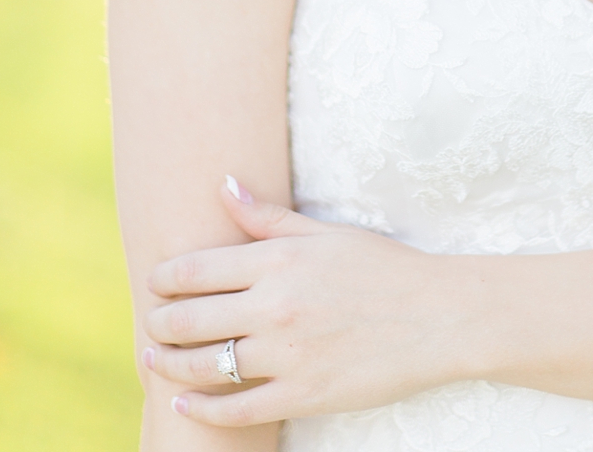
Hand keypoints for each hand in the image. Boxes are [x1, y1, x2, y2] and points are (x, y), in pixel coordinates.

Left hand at [144, 179, 475, 425]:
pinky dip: (205, 408)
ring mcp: (289, 353)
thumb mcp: (325, 233)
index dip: (164, 279)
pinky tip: (184, 402)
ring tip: (154, 360)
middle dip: (160, 322)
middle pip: (192, 317)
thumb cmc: (384, 268)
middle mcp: (275, 306)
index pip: (196, 269)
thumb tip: (224, 185)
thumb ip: (268, 217)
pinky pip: (241, 408)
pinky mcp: (307, 393)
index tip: (154, 284)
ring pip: (208, 363)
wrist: (442, 317)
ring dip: (172, 364)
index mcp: (277, 261)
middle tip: (150, 324)